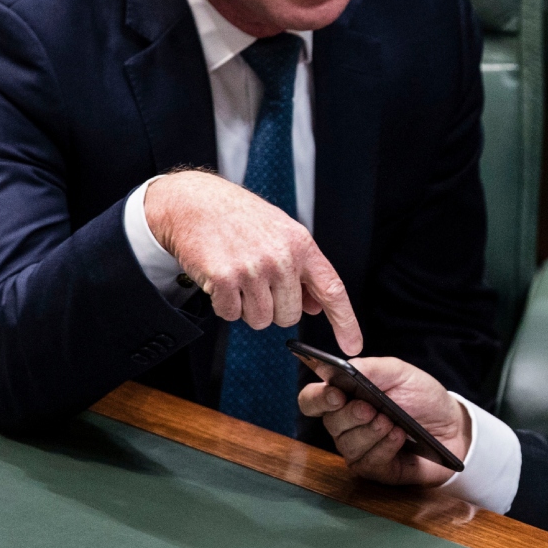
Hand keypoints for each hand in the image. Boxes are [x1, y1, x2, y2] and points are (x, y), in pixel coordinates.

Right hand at [143, 170, 363, 353]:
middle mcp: (281, 258)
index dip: (345, 321)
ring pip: (261, 320)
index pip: (332, 289)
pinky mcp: (224, 279)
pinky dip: (224, 305)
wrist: (194, 202)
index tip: (353, 345)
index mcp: (301, 245)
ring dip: (247, 307)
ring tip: (238, 277)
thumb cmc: (239, 217)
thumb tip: (316, 306)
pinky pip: (231, 316)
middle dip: (274, 308)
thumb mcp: (282, 233)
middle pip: (289, 316)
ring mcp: (253, 269)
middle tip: (257, 282)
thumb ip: (302, 269)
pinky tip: (221, 279)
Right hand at [298, 358, 469, 484]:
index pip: (312, 399)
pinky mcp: (373, 469)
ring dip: (371, 432)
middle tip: (372, 409)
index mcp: (345, 396)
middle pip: (330, 423)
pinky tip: (398, 437)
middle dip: (351, 415)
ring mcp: (357, 448)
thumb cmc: (421, 397)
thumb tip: (346, 366)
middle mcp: (345, 424)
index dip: (318, 398)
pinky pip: (367, 462)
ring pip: (348, 444)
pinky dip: (383, 448)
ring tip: (392, 423)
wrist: (452, 425)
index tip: (335, 394)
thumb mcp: (401, 373)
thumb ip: (373, 367)